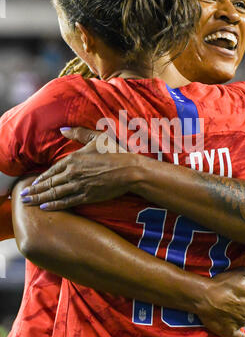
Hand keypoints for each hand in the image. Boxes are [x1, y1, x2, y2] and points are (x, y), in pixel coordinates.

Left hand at [20, 127, 139, 209]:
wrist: (129, 170)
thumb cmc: (116, 152)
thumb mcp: (97, 137)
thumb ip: (78, 133)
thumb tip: (62, 129)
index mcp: (74, 159)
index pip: (52, 170)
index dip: (40, 178)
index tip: (31, 182)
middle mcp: (73, 173)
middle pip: (49, 183)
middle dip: (34, 190)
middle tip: (23, 195)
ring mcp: (79, 186)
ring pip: (54, 193)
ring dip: (39, 198)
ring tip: (28, 202)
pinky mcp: (87, 196)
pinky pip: (66, 202)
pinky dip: (54, 205)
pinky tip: (45, 207)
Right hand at [195, 267, 244, 336]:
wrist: (204, 297)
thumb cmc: (221, 284)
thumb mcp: (240, 272)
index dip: (243, 291)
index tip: (234, 289)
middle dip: (242, 304)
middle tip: (228, 299)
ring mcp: (241, 323)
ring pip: (244, 319)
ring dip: (238, 315)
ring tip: (225, 309)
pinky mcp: (231, 332)